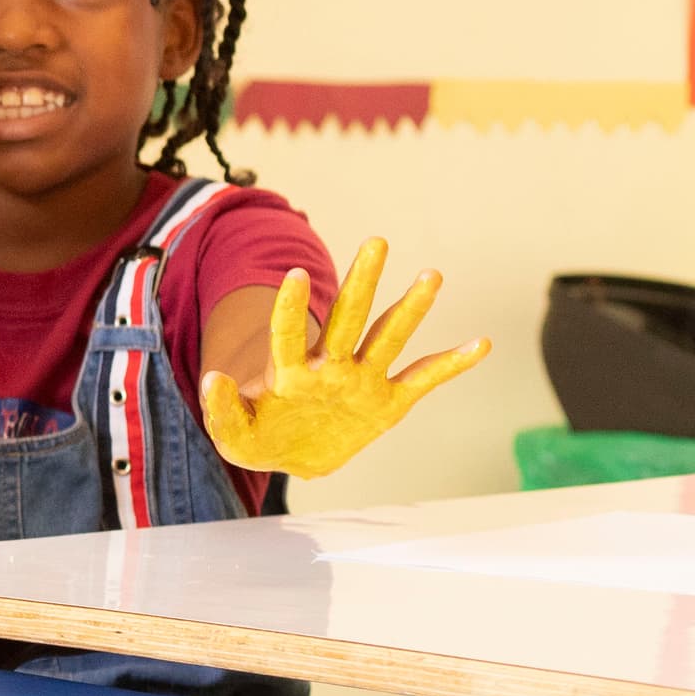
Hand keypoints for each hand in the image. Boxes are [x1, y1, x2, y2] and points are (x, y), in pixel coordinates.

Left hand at [200, 240, 491, 479]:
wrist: (288, 453)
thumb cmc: (256, 436)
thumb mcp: (233, 433)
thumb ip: (222, 409)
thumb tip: (214, 376)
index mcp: (289, 372)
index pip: (288, 334)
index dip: (291, 308)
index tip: (297, 275)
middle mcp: (330, 366)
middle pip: (347, 319)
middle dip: (361, 282)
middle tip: (376, 242)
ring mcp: (360, 381)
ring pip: (387, 338)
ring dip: (409, 309)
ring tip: (431, 275)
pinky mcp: (386, 404)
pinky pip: (423, 380)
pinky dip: (451, 364)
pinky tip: (480, 344)